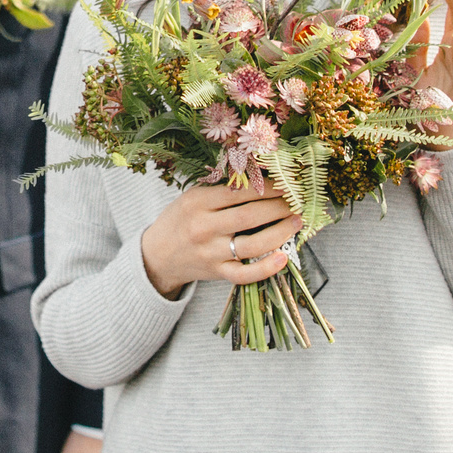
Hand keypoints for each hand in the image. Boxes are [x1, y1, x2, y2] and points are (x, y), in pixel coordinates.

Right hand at [138, 175, 299, 299]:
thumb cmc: (180, 220)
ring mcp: (211, 253)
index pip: (239, 192)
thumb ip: (220, 190)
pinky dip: (266, 268)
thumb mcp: (191, 197)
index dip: (267, 187)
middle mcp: (204, 228)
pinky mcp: (217, 273)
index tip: (285, 183)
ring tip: (295, 222)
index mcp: (197, 203)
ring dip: (280, 232)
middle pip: (249, 217)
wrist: (158, 255)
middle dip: (278, 207)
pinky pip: (245, 274)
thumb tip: (261, 178)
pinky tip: (283, 258)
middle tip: (295, 201)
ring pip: (252, 244)